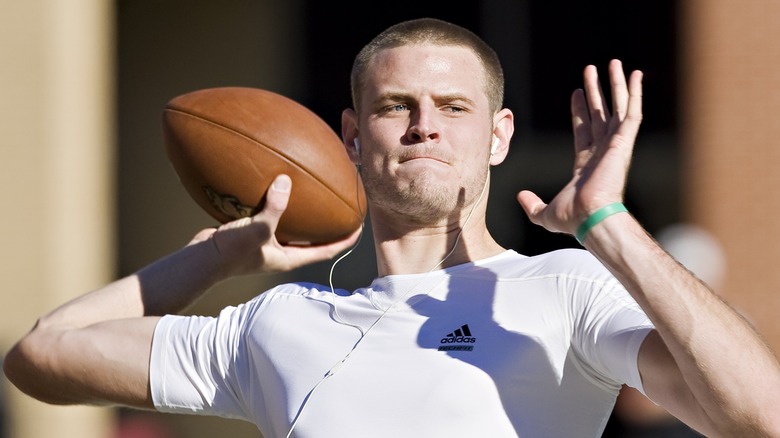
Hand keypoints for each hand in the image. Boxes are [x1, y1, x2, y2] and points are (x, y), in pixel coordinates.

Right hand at [188, 174, 361, 276]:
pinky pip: (269, 212)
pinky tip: (274, 181)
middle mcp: (281, 251)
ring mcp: (266, 241)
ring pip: (291, 223)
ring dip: (302, 209)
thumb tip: (286, 181)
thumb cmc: (229, 253)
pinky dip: (274, 199)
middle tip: (341, 203)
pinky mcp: (250, 230)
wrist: (198, 260)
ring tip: (312, 189)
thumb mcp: (256, 229)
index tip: (361, 226)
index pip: (327, 250)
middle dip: (327, 222)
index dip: (346, 240)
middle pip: (313, 236)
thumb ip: (274, 207)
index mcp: (290, 258)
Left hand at [517, 59, 642, 235]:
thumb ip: (532, 205)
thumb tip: (519, 197)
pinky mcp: (623, 142)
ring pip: (617, 108)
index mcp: (587, 164)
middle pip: (601, 114)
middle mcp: (604, 152)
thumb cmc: (573, 219)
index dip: (581, 110)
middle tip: (591, 71)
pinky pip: (632, 113)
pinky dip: (635, 94)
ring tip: (613, 64)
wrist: (591, 218)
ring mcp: (615, 146)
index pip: (585, 130)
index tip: (577, 92)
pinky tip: (635, 75)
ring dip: (616, 85)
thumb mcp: (545, 213)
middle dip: (597, 92)